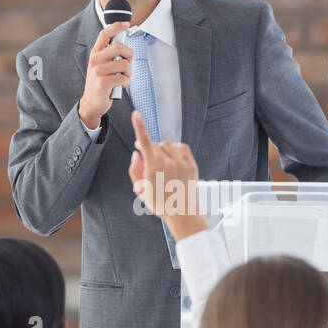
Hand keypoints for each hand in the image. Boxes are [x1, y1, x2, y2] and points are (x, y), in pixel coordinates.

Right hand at [77, 21, 131, 128]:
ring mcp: (98, 71)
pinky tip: (120, 86)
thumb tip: (124, 46)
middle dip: (129, 55)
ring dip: (128, 73)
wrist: (92, 103)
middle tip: (127, 63)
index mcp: (96, 53)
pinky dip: (125, 83)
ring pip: (124, 64)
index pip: (105, 34)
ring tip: (123, 78)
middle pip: (118, 47)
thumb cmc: (101, 83)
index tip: (126, 24)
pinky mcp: (103, 83)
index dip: (116, 26)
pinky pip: (123, 78)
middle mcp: (95, 60)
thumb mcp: (102, 66)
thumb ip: (110, 55)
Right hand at [128, 110, 206, 241]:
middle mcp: (168, 162)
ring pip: (168, 145)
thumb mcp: (140, 190)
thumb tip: (137, 154)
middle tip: (150, 163)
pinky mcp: (192, 165)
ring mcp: (182, 163)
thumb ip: (135, 170)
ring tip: (162, 164)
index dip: (139, 126)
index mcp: (154, 168)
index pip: (145, 142)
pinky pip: (182, 147)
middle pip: (156, 144)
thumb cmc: (160, 204)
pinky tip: (173, 158)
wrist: (183, 213)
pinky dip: (176, 149)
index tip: (136, 114)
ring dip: (163, 150)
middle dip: (151, 150)